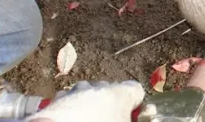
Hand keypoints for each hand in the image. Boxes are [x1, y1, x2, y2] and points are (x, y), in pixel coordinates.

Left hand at [25, 81, 143, 121]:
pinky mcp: (56, 101)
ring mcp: (76, 92)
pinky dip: (69, 109)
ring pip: (86, 93)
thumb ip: (139, 120)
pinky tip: (68, 121)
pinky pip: (67, 101)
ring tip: (86, 120)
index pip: (135, 89)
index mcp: (122, 93)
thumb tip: (147, 115)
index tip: (132, 116)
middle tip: (109, 120)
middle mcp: (100, 86)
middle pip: (110, 90)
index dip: (135, 103)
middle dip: (110, 103)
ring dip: (88, 104)